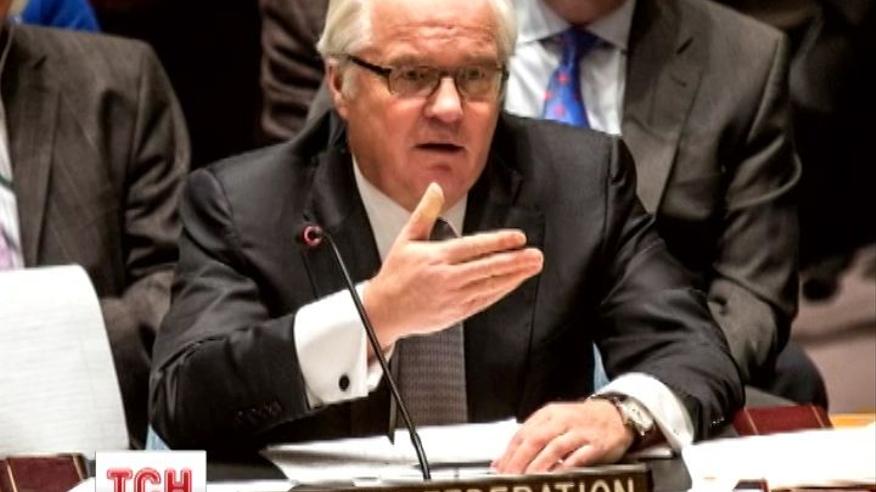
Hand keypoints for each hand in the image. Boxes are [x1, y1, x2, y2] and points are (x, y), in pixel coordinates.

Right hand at [362, 182, 542, 349]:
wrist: (383, 311)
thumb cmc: (396, 273)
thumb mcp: (407, 239)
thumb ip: (425, 212)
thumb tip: (435, 187)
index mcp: (436, 258)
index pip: (474, 247)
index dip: (498, 242)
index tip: (519, 238)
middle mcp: (447, 278)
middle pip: (487, 268)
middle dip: (515, 261)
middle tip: (536, 255)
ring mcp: (453, 298)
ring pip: (490, 286)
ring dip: (514, 276)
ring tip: (532, 266)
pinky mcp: (455, 313)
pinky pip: (484, 301)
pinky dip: (501, 291)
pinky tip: (514, 282)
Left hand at [492, 399, 635, 473]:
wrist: (616, 414)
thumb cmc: (580, 421)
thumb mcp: (553, 423)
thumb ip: (529, 440)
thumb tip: (500, 462)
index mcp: (549, 414)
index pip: (523, 433)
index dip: (509, 452)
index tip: (500, 470)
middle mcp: (563, 420)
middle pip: (536, 439)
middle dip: (520, 460)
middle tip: (510, 477)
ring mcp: (580, 431)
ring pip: (555, 448)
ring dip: (539, 465)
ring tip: (528, 480)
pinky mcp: (596, 444)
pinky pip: (578, 457)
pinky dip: (565, 468)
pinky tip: (555, 477)